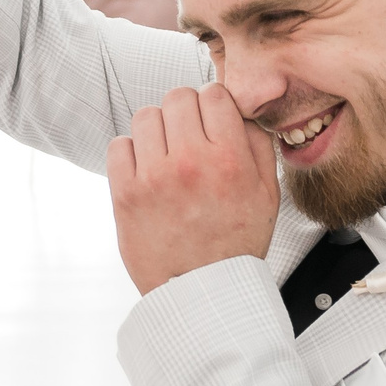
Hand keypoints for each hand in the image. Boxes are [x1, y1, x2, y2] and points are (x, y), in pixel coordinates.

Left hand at [105, 84, 280, 294]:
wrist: (201, 291)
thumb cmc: (234, 244)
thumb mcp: (267, 194)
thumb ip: (257, 145)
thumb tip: (240, 110)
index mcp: (229, 159)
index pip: (214, 94)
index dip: (214, 104)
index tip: (211, 120)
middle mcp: (190, 162)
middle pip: (178, 97)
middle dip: (185, 112)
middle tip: (188, 137)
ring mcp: (154, 177)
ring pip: (146, 116)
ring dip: (156, 130)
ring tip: (165, 154)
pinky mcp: (125, 193)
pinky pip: (119, 145)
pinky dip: (130, 151)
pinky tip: (145, 170)